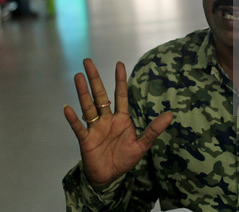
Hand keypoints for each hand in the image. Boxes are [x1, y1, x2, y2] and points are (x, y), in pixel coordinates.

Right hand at [64, 59, 172, 187]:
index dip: (120, 80)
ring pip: (88, 107)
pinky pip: (78, 128)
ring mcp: (95, 128)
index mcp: (121, 118)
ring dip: (83, 92)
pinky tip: (68, 108)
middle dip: (95, 79)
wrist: (109, 177)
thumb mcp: (142, 145)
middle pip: (100, 95)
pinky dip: (73, 119)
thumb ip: (154, 129)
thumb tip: (170, 115)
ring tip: (78, 77)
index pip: (121, 95)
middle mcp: (106, 119)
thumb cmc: (124, 159)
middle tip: (88, 61)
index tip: (119, 63)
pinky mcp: (86, 140)